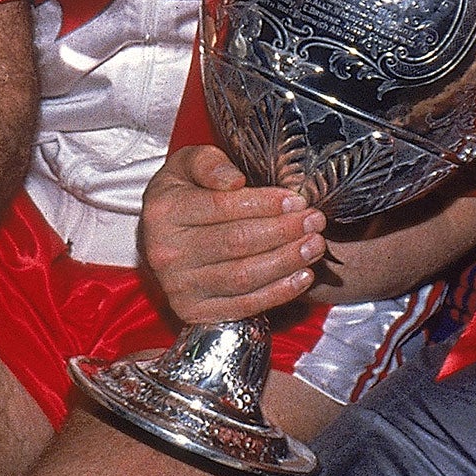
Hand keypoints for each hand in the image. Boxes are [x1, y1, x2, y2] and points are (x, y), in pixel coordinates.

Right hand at [140, 145, 324, 322]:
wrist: (160, 238)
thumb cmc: (182, 194)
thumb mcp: (185, 165)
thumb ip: (208, 163)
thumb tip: (235, 181)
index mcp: (163, 211)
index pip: (221, 207)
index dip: (264, 204)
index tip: (296, 199)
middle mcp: (166, 252)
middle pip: (236, 243)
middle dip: (283, 231)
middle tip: (315, 221)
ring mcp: (179, 287)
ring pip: (243, 276)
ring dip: (286, 261)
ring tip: (315, 245)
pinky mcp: (194, 312)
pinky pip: (243, 305)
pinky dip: (278, 293)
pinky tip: (303, 276)